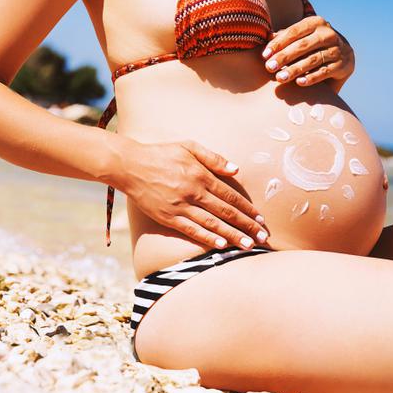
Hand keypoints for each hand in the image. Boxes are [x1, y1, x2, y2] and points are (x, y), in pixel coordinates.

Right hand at [109, 138, 268, 250]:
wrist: (130, 165)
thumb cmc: (161, 154)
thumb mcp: (189, 146)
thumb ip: (213, 158)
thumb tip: (236, 169)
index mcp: (200, 175)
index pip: (230, 195)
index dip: (247, 208)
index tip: (260, 219)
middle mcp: (193, 192)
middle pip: (226, 212)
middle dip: (246, 226)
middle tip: (262, 237)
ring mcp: (180, 206)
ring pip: (212, 224)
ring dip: (232, 236)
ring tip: (248, 245)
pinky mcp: (168, 217)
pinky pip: (191, 229)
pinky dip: (207, 238)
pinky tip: (221, 246)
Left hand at [261, 15, 354, 86]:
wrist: (343, 56)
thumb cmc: (314, 45)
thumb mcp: (301, 37)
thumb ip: (285, 36)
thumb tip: (266, 36)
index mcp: (316, 22)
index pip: (294, 32)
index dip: (278, 43)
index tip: (265, 55)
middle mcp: (328, 34)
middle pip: (302, 45)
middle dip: (284, 57)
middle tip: (269, 68)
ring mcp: (337, 49)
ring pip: (312, 60)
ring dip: (295, 69)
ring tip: (280, 78)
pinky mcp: (343, 65)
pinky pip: (324, 72)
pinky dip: (311, 77)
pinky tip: (299, 82)